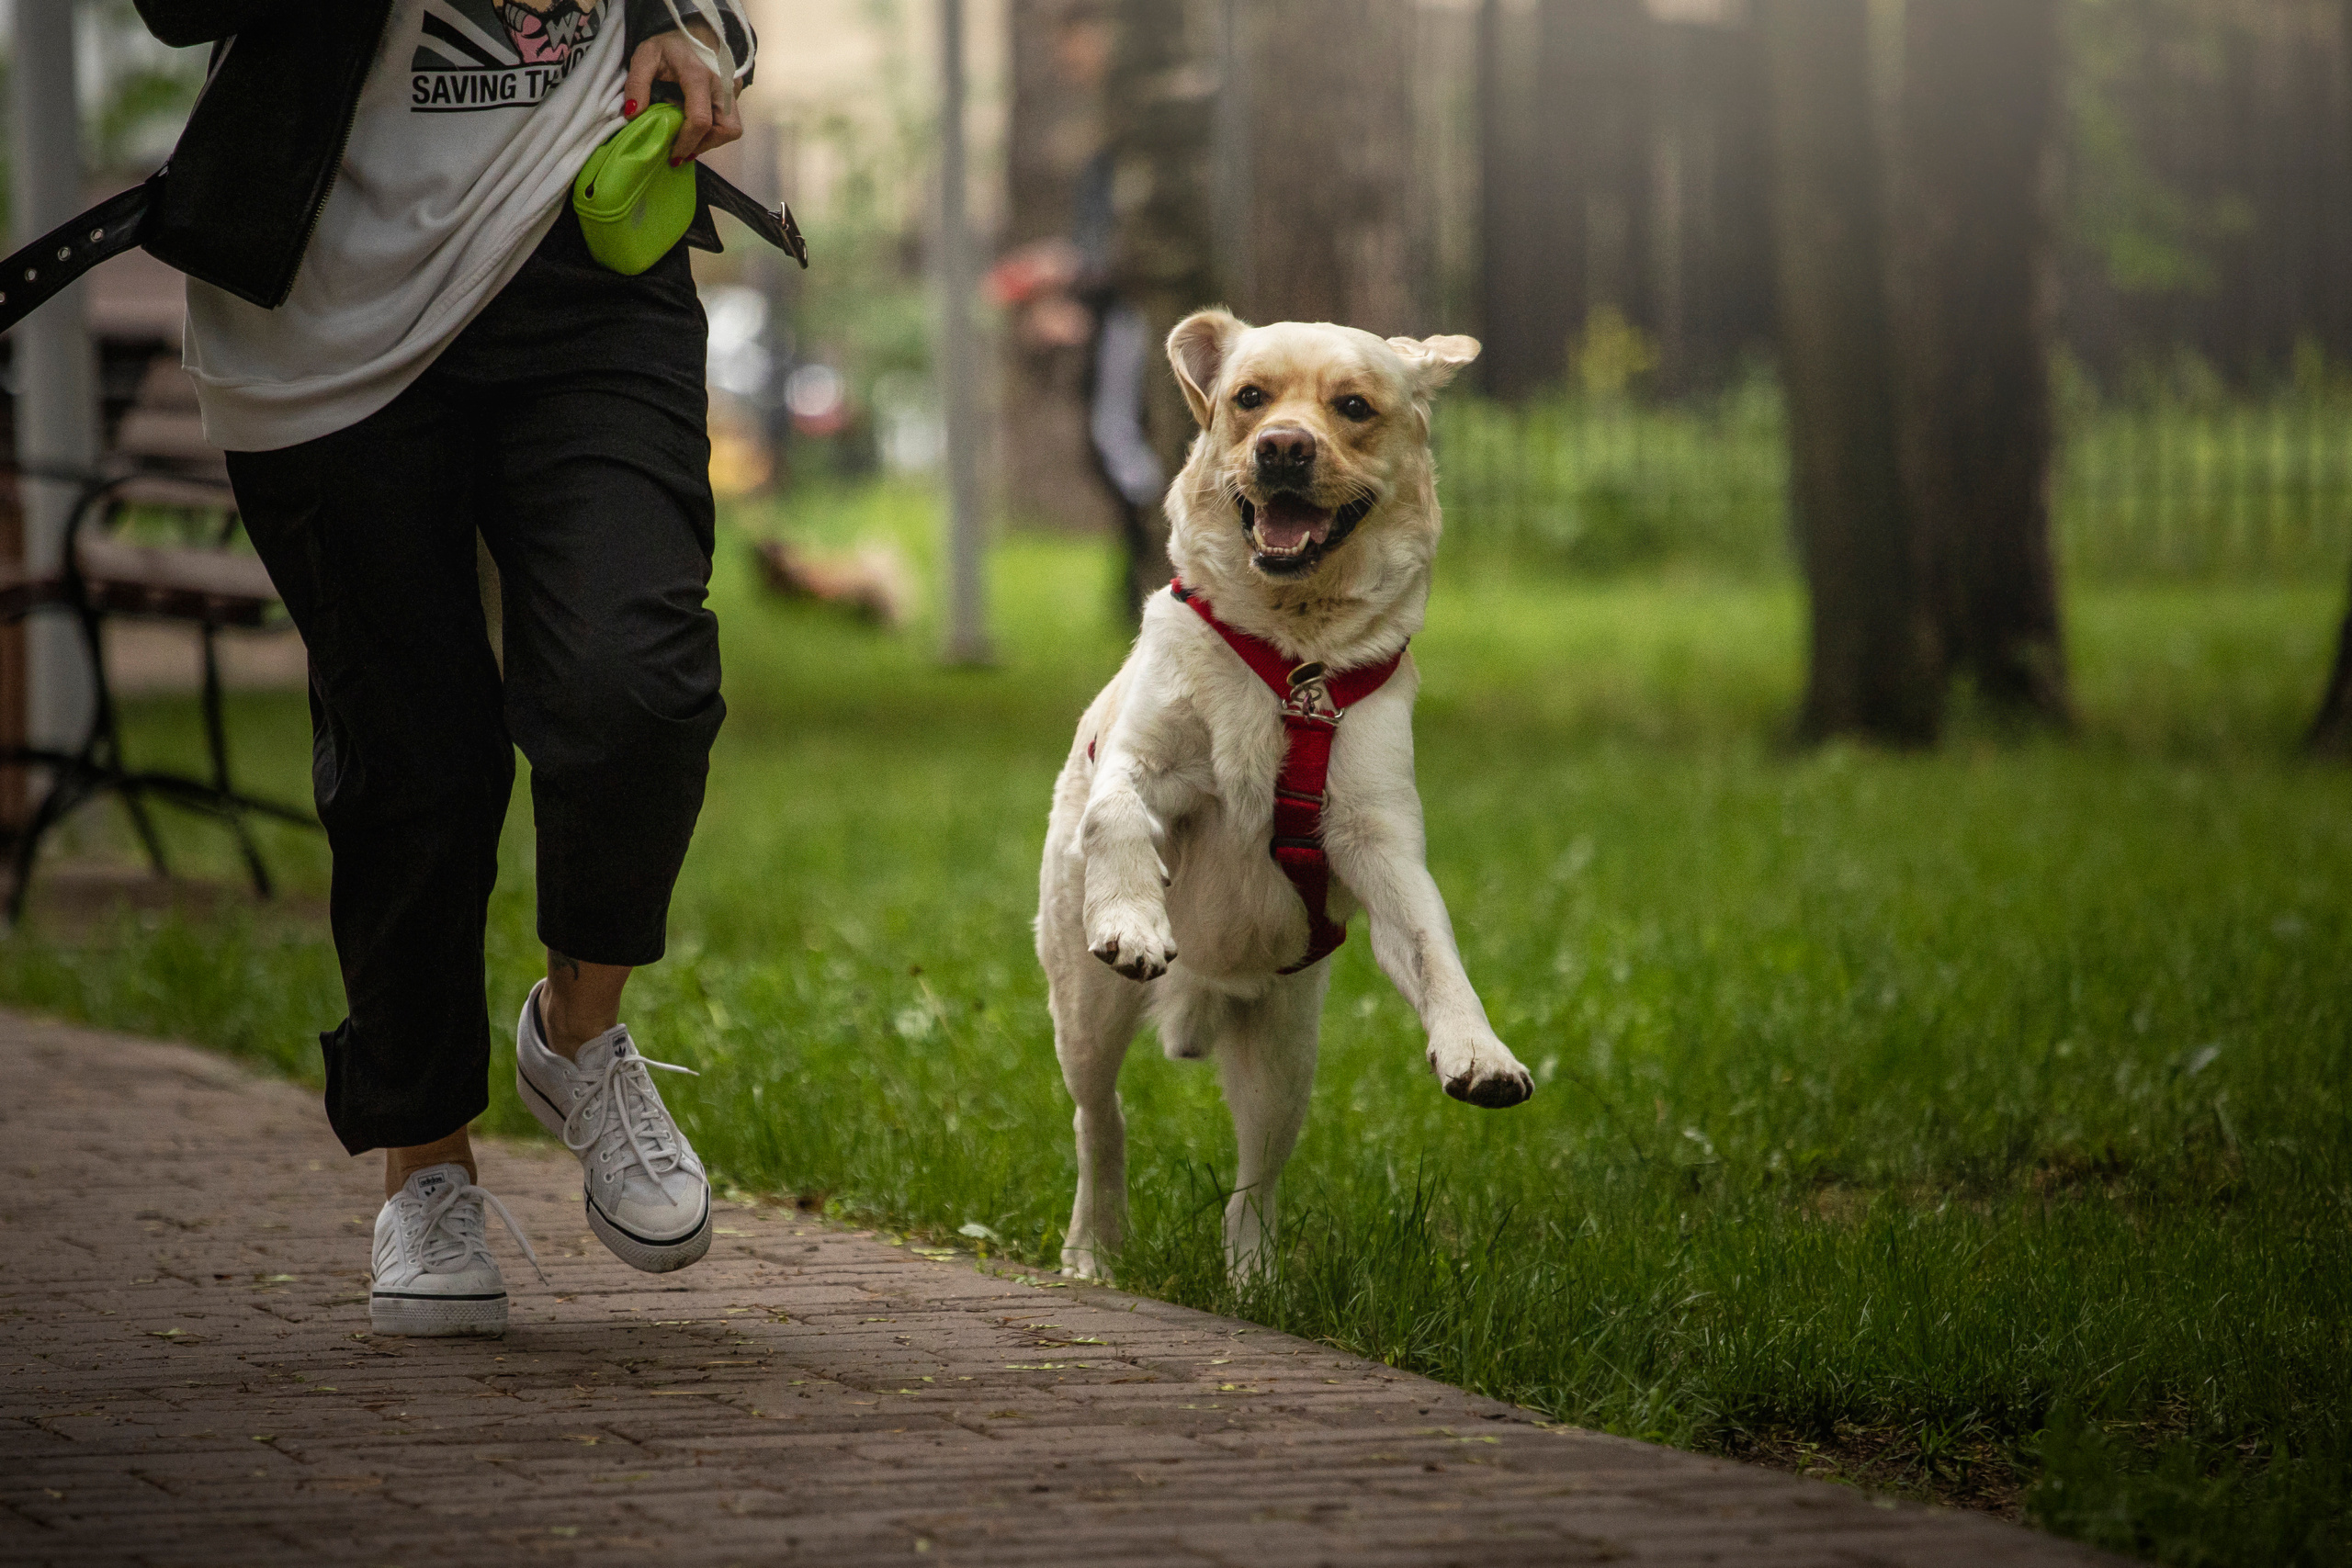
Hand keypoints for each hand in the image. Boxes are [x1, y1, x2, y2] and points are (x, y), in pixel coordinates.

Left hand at [624, 24, 742, 163]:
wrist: (697, 28)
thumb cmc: (671, 44)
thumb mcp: (646, 55)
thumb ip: (637, 83)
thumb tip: (632, 114)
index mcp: (699, 75)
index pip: (701, 120)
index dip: (687, 142)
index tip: (674, 155)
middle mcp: (722, 84)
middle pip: (726, 129)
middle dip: (705, 145)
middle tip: (684, 149)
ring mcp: (733, 89)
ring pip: (732, 129)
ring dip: (712, 140)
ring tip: (690, 138)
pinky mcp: (737, 92)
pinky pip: (730, 120)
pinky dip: (714, 130)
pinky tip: (696, 124)